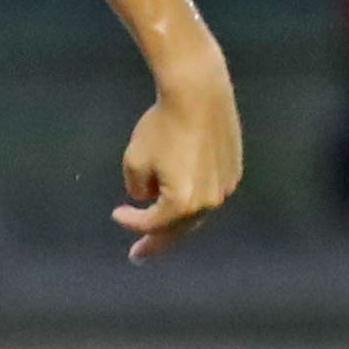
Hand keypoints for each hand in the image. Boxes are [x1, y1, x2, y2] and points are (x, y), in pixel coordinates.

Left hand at [115, 60, 242, 260]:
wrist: (197, 94)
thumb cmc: (161, 126)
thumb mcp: (135, 160)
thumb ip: (138, 188)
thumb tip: (147, 197)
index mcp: (181, 204)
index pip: (150, 224)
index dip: (130, 222)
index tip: (115, 214)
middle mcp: (208, 201)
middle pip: (178, 230)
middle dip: (156, 242)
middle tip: (139, 254)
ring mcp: (224, 187)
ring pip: (196, 214)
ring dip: (176, 222)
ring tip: (160, 231)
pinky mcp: (233, 171)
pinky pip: (209, 194)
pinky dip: (192, 201)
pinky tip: (183, 201)